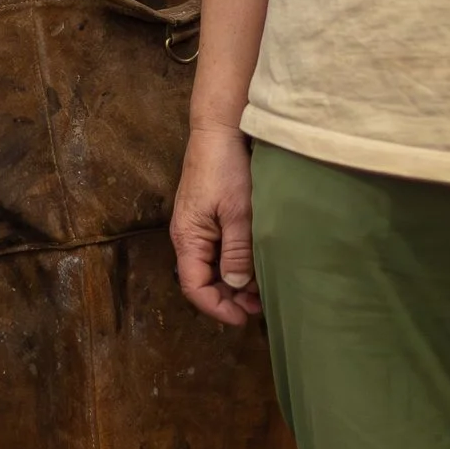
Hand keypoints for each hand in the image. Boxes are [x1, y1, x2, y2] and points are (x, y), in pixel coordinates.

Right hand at [172, 122, 261, 326]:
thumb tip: (235, 285)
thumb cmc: (226, 168)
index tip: (243, 318)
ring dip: (234, 280)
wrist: (220, 130)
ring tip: (262, 288)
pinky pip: (218, 249)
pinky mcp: (209, 216)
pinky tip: (255, 262)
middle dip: (229, 298)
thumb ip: (237, 251)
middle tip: (259, 306)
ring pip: (213, 266)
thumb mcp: (238, 213)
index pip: (194, 288)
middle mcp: (188, 236)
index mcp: (188, 238)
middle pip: (203, 280)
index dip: (217, 308)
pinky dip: (235, 261)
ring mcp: (198, 226)